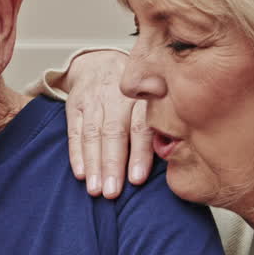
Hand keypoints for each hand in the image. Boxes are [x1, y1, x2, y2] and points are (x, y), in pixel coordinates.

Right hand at [61, 49, 149, 197]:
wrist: (99, 62)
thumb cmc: (134, 92)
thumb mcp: (152, 96)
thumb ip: (161, 123)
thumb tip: (179, 157)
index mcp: (141, 98)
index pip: (140, 128)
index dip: (138, 154)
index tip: (136, 179)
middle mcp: (116, 98)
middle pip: (114, 133)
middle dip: (112, 164)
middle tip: (112, 192)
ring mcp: (94, 101)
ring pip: (93, 134)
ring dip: (94, 164)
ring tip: (95, 190)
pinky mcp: (75, 105)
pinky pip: (74, 131)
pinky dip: (76, 153)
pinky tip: (80, 173)